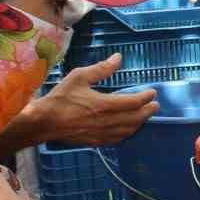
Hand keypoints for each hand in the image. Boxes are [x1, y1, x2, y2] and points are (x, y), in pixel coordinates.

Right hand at [24, 55, 158, 146]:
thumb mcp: (79, 77)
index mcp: (104, 104)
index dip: (145, 98)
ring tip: (144, 116)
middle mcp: (106, 121)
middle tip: (155, 105)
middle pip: (135, 118)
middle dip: (147, 112)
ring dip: (139, 123)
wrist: (43, 122)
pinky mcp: (95, 141)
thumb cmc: (60, 98)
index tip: (152, 93)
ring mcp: (101, 133)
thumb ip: (101, 69)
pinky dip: (127, 134)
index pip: (133, 102)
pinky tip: (128, 130)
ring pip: (128, 130)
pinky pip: (117, 139)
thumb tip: (119, 58)